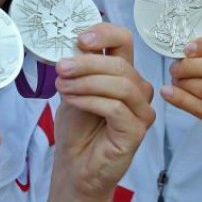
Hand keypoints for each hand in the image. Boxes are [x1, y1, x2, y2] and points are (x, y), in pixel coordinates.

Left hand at [34, 24, 153, 201]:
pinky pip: (116, 107)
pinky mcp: (137, 131)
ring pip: (120, 84)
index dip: (104, 34)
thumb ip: (78, 67)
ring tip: (63, 87)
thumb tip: (72, 43)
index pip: (124, 40)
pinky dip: (90, 100)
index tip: (80, 39)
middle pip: (120, 63)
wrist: (75, 166)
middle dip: (86, 63)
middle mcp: (138, 89)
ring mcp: (141, 111)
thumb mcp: (73, 88)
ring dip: (87, 81)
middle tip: (61, 68)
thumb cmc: (77, 129)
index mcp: (124, 73)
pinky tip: (72, 101)